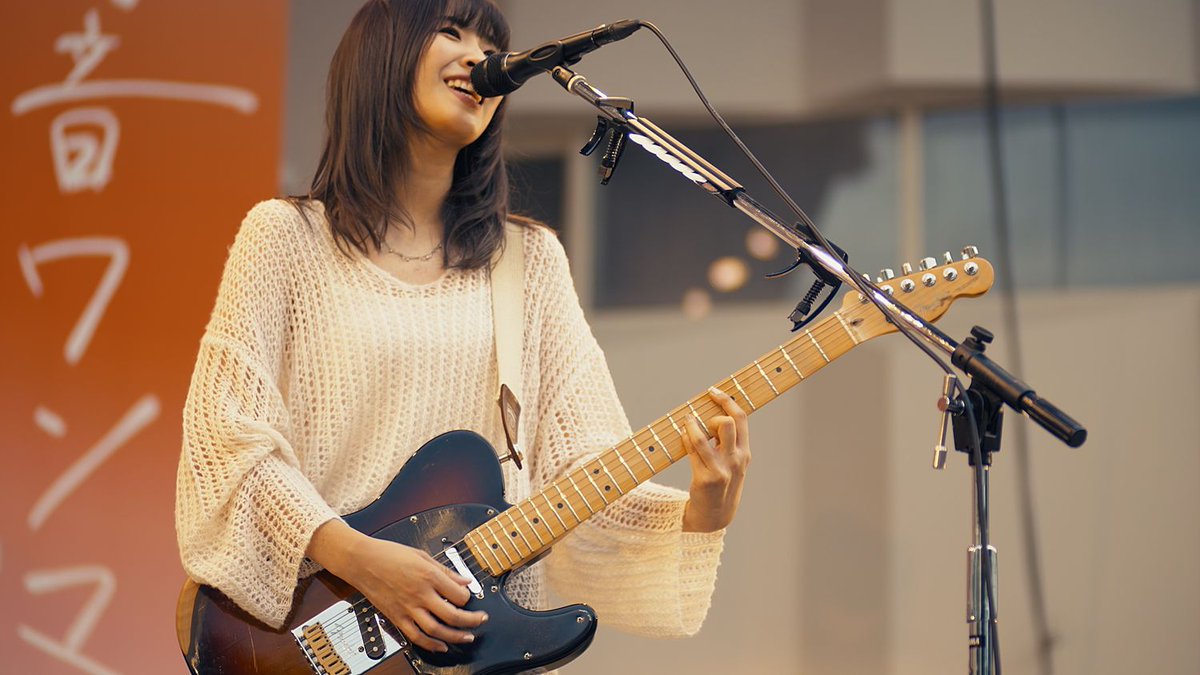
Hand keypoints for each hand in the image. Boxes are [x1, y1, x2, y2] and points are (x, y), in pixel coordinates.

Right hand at [308, 520, 486, 652]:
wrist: (362, 561)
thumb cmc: (389, 554)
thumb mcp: (422, 555)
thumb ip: (445, 570)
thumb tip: (464, 580)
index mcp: (428, 575)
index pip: (459, 594)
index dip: (468, 597)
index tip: (470, 597)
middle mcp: (420, 594)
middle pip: (452, 615)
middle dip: (471, 621)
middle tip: (480, 621)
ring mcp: (407, 608)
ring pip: (436, 630)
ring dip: (455, 636)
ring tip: (467, 637)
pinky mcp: (396, 617)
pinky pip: (416, 636)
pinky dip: (431, 644)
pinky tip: (441, 646)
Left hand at [681, 386, 750, 532]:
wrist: (715, 516)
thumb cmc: (722, 484)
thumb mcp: (732, 463)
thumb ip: (728, 443)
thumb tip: (714, 416)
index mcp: (745, 453)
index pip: (741, 419)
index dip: (727, 400)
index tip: (714, 391)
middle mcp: (736, 460)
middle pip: (727, 423)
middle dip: (713, 414)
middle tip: (702, 416)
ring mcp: (721, 470)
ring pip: (705, 437)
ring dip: (692, 425)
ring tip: (687, 420)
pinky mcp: (705, 478)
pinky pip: (693, 451)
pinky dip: (686, 437)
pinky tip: (683, 434)